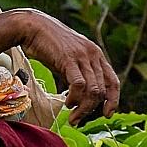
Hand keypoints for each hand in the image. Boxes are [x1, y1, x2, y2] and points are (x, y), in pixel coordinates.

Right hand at [15, 10, 119, 125]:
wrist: (33, 27)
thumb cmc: (49, 45)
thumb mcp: (70, 59)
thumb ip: (80, 74)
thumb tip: (82, 98)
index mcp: (96, 54)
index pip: (113, 81)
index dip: (113, 100)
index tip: (107, 114)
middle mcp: (93, 54)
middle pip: (102, 90)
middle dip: (92, 110)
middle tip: (79, 120)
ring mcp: (82, 56)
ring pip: (93, 90)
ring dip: (84, 108)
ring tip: (73, 116)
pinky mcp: (69, 58)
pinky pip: (79, 84)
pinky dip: (75, 98)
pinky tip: (67, 103)